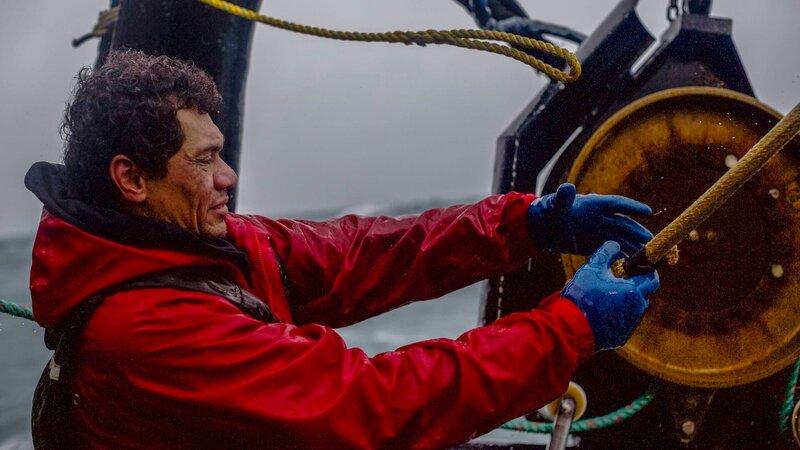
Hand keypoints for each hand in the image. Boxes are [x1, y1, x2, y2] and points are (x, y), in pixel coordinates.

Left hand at [527, 183, 652, 255]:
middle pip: (624, 225)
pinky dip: (624, 256)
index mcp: (595, 204)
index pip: (617, 204)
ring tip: (650, 256)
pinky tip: (633, 266)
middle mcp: (602, 217)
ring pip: (622, 238)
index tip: (648, 212)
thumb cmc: (549, 211)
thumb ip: (563, 198)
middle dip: (639, 233)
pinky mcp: (596, 244)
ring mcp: (600, 231)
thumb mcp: (555, 205)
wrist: (544, 227)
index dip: (632, 207)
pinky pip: (614, 250)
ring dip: (636, 247)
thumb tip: (567, 188)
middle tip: (654, 242)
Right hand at [562, 241, 658, 350]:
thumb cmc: (583, 296)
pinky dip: (617, 316)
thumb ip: (605, 253)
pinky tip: (600, 313)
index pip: (653, 279)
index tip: (636, 267)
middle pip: (644, 294)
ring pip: (634, 309)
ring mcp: (629, 325)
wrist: (571, 328)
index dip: (647, 271)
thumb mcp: (591, 269)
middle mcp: (637, 309)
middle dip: (634, 286)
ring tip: (605, 297)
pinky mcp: (621, 336)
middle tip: (616, 281)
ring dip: (625, 301)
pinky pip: (624, 322)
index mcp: (634, 291)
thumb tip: (615, 245)